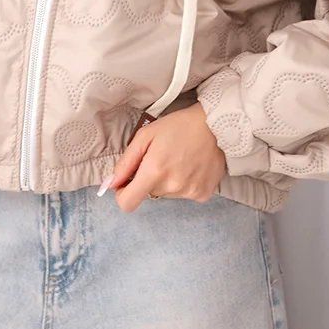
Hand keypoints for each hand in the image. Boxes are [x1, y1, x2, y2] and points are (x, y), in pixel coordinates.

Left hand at [103, 102, 226, 211]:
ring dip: (167, 181)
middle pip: (148, 194)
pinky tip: (191, 167)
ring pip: (166, 194)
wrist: (217, 125)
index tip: (127, 183)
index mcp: (154, 172)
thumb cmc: (179, 126)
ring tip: (179, 160)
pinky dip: (184, 184)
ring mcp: (189, 192)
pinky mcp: (203, 194)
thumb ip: (126, 162)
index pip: (128, 203)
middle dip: (149, 179)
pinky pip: (184, 194)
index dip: (123, 194)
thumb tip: (111, 183)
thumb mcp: (146, 136)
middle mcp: (172, 187)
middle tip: (161, 159)